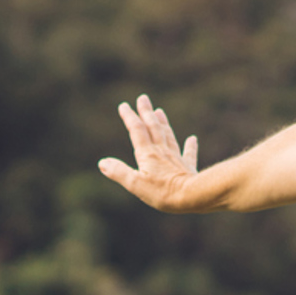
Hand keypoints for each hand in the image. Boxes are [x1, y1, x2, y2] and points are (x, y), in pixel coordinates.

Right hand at [98, 94, 206, 211]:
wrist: (192, 196)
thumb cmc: (162, 192)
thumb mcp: (135, 184)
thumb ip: (118, 172)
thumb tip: (102, 162)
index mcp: (147, 154)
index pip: (137, 130)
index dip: (129, 117)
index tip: (124, 105)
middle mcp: (162, 151)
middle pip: (153, 127)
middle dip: (146, 112)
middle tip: (143, 98)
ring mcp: (176, 158)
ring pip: (168, 136)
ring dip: (163, 123)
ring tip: (160, 111)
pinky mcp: (188, 168)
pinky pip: (189, 153)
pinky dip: (190, 145)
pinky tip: (192, 138)